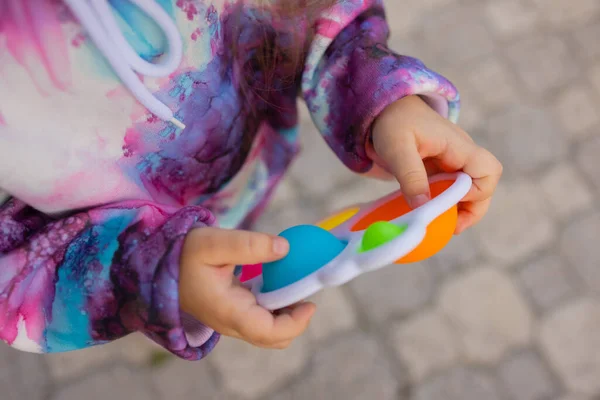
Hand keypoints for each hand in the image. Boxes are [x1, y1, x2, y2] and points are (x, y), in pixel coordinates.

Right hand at [179, 227, 315, 348]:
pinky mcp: (231, 312)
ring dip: (286, 315)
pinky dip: (275, 308)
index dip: (294, 324)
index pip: (267, 332)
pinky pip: (259, 319)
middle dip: (295, 322)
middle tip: (307, 295)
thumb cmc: (184, 253)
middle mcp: (230, 322)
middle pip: (271, 338)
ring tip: (296, 287)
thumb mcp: (214, 242)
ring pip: (266, 331)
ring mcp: (230, 320)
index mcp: (227, 311)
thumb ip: (249, 245)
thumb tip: (284, 249)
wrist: (160, 263)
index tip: (310, 304)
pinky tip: (278, 284)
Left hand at [370, 95, 501, 233]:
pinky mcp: (441, 170)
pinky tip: (429, 213)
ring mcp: (453, 163)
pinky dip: (445, 204)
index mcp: (457, 146)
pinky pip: (452, 191)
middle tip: (451, 227)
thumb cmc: (393, 122)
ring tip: (440, 224)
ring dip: (460, 210)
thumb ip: (410, 176)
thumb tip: (422, 207)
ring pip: (471, 192)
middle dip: (472, 209)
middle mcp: (461, 155)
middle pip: (485, 186)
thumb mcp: (396, 148)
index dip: (477, 191)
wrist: (386, 108)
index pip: (488, 170)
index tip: (449, 199)